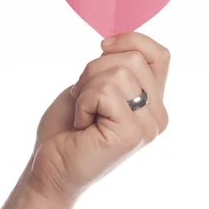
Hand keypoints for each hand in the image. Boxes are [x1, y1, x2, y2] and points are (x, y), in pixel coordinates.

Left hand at [26, 31, 170, 203]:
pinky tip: (82, 125)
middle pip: (134, 59)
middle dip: (94, 69)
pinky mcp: (132, 134)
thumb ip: (116, 66)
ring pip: (119, 72)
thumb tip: (121, 41)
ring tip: (83, 115)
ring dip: (86, 88)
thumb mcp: (94, 85)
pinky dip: (82, 102)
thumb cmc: (67, 129)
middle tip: (82, 99)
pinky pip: (105, 91)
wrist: (48, 168)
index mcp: (153, 104)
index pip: (159, 55)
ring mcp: (148, 126)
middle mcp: (157, 116)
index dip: (131, 40)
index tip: (102, 47)